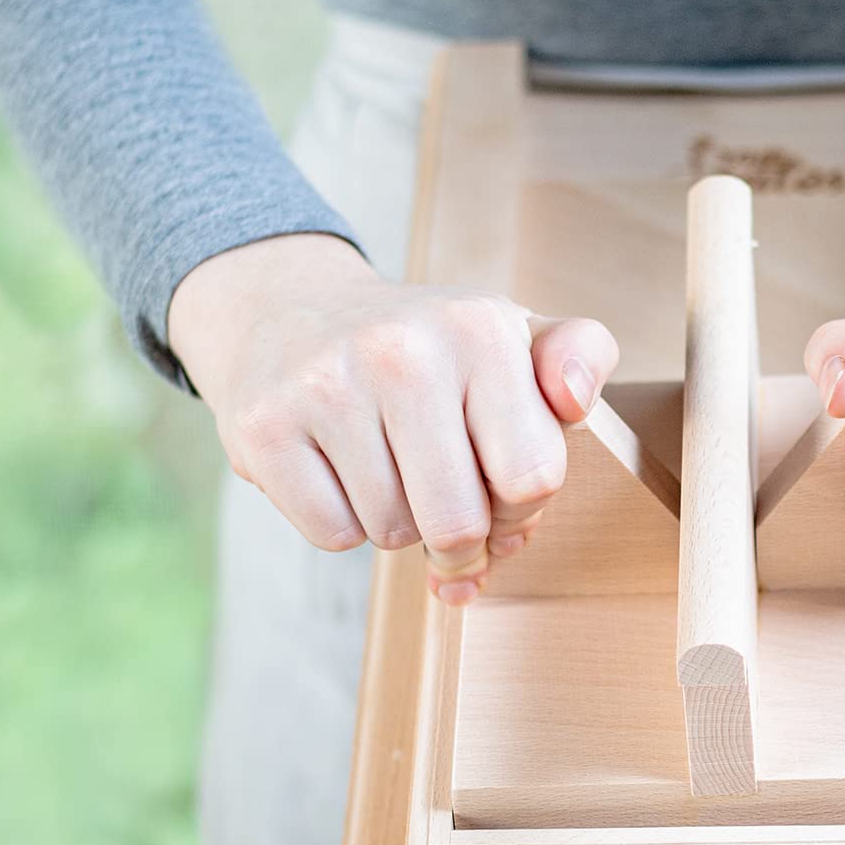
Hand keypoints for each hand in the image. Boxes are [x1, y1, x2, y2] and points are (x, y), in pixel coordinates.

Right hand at [168, 233, 618, 601]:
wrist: (289, 310)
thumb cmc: (426, 350)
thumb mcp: (511, 337)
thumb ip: (579, 358)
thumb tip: (573, 398)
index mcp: (480, 329)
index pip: (533, 480)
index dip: (520, 508)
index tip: (499, 486)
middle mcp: (403, 350)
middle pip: (458, 522)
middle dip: (460, 535)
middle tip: (445, 503)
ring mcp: (327, 385)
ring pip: (393, 533)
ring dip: (399, 524)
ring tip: (387, 468)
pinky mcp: (265, 426)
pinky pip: (333, 535)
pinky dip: (342, 523)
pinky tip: (338, 470)